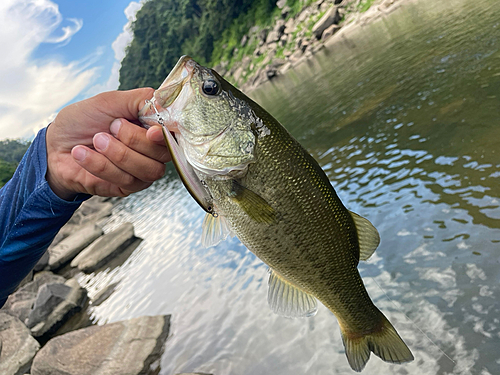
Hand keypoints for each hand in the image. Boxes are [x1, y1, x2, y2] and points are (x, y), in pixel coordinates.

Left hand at [46, 88, 169, 199]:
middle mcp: (152, 151)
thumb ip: (140, 100)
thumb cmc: (82, 121)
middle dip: (133, 140)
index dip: (167, 136)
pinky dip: (100, 164)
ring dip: (117, 153)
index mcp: (152, 127)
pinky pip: (124, 180)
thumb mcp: (109, 101)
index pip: (174, 134)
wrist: (54, 145)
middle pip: (162, 154)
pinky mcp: (126, 187)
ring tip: (96, 139)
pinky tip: (82, 153)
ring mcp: (141, 171)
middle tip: (111, 126)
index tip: (152, 132)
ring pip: (147, 170)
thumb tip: (165, 103)